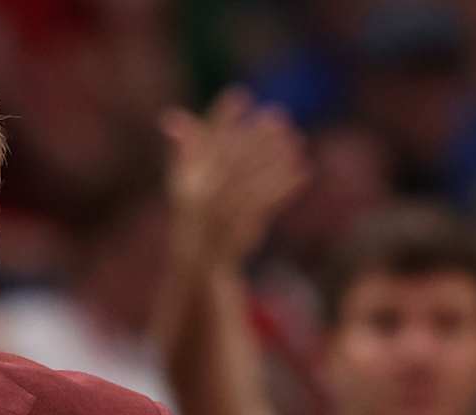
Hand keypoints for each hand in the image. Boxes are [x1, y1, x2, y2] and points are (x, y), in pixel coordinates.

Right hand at [160, 89, 307, 269]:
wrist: (197, 259)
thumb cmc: (191, 213)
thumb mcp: (182, 181)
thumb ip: (183, 149)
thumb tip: (172, 117)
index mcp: (188, 181)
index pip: (205, 142)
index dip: (222, 117)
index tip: (240, 94)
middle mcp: (202, 196)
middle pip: (234, 158)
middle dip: (257, 135)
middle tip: (277, 115)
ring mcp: (223, 215)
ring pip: (255, 179)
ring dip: (277, 157)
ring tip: (296, 139)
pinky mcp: (242, 229)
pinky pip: (269, 203)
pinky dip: (287, 185)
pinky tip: (303, 169)